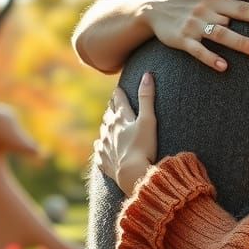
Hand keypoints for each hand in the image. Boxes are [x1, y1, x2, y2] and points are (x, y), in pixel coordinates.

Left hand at [95, 73, 157, 194]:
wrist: (132, 174)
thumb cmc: (143, 146)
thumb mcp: (148, 120)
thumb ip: (147, 97)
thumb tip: (147, 74)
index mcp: (120, 118)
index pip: (118, 101)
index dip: (119, 94)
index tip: (118, 89)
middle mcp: (109, 130)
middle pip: (109, 115)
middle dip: (111, 108)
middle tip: (112, 104)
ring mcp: (105, 146)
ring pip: (102, 132)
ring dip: (106, 127)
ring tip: (108, 125)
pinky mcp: (104, 161)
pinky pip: (99, 152)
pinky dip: (101, 147)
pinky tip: (101, 147)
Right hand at [142, 0, 248, 71]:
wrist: (152, 7)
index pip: (243, 6)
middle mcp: (206, 11)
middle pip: (234, 19)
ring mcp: (194, 26)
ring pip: (220, 35)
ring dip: (240, 43)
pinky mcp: (181, 40)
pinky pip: (197, 50)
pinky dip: (210, 58)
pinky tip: (223, 67)